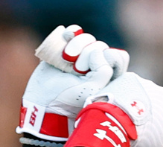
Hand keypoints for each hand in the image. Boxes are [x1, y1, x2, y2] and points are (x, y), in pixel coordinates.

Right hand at [19, 25, 127, 142]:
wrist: (43, 100)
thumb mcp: (93, 89)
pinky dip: (71, 32)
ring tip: (66, 60)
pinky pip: (75, 31)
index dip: (107, 60)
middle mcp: (97, 65)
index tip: (92, 73)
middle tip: (77, 72)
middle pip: (101, 46)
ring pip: (88, 38)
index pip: (119, 57)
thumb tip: (95, 51)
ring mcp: (81, 56)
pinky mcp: (66, 48)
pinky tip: (65, 38)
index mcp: (108, 77)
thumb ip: (104, 70)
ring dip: (77, 46)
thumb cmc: (70, 99)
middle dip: (87, 56)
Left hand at [88, 73, 162, 146]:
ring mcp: (147, 84)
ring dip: (138, 104)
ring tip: (125, 118)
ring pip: (145, 95)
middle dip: (152, 115)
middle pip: (160, 106)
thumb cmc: (135, 143)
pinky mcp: (129, 78)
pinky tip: (117, 107)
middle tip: (137, 129)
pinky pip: (129, 88)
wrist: (111, 124)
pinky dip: (125, 95)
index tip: (152, 138)